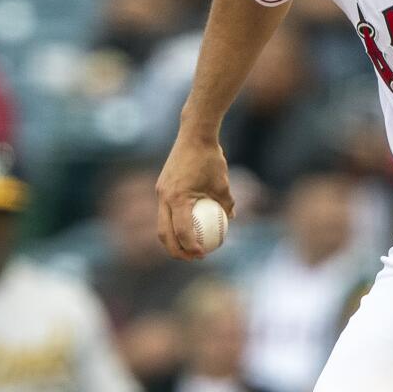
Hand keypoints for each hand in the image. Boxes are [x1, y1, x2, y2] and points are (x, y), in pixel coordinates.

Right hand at [155, 132, 233, 259]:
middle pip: (164, 233)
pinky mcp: (161, 187)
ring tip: (189, 247)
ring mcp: (160, 192)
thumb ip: (227, 203)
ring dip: (173, 238)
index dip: (191, 247)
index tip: (202, 255)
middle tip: (192, 258)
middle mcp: (164, 197)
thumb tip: (231, 218)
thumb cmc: (211, 158)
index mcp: (177, 198)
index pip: (181, 231)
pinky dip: (174, 222)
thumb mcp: (223, 183)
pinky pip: (166, 211)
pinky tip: (188, 226)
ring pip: (162, 223)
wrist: (194, 135)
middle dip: (176, 250)